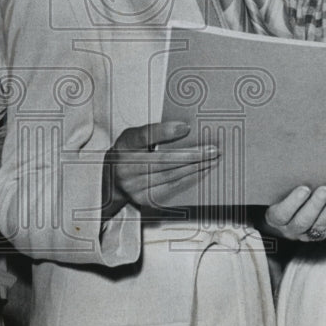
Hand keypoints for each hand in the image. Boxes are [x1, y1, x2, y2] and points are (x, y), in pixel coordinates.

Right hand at [102, 121, 217, 216]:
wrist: (112, 180)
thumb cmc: (129, 152)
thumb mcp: (134, 137)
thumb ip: (154, 133)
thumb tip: (185, 129)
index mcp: (124, 145)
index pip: (144, 136)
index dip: (165, 131)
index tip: (186, 127)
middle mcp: (126, 167)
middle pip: (163, 160)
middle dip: (192, 154)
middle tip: (212, 149)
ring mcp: (134, 186)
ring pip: (171, 175)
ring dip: (195, 167)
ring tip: (211, 159)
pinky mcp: (144, 198)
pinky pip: (172, 187)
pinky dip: (189, 178)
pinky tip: (201, 171)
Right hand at [263, 185, 325, 241]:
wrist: (287, 216)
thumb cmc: (281, 197)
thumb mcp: (276, 194)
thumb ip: (283, 186)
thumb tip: (298, 166)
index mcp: (276, 219)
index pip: (282, 214)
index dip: (293, 202)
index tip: (304, 189)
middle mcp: (291, 229)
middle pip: (303, 221)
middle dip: (316, 204)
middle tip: (325, 189)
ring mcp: (307, 234)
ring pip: (320, 225)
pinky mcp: (322, 235)